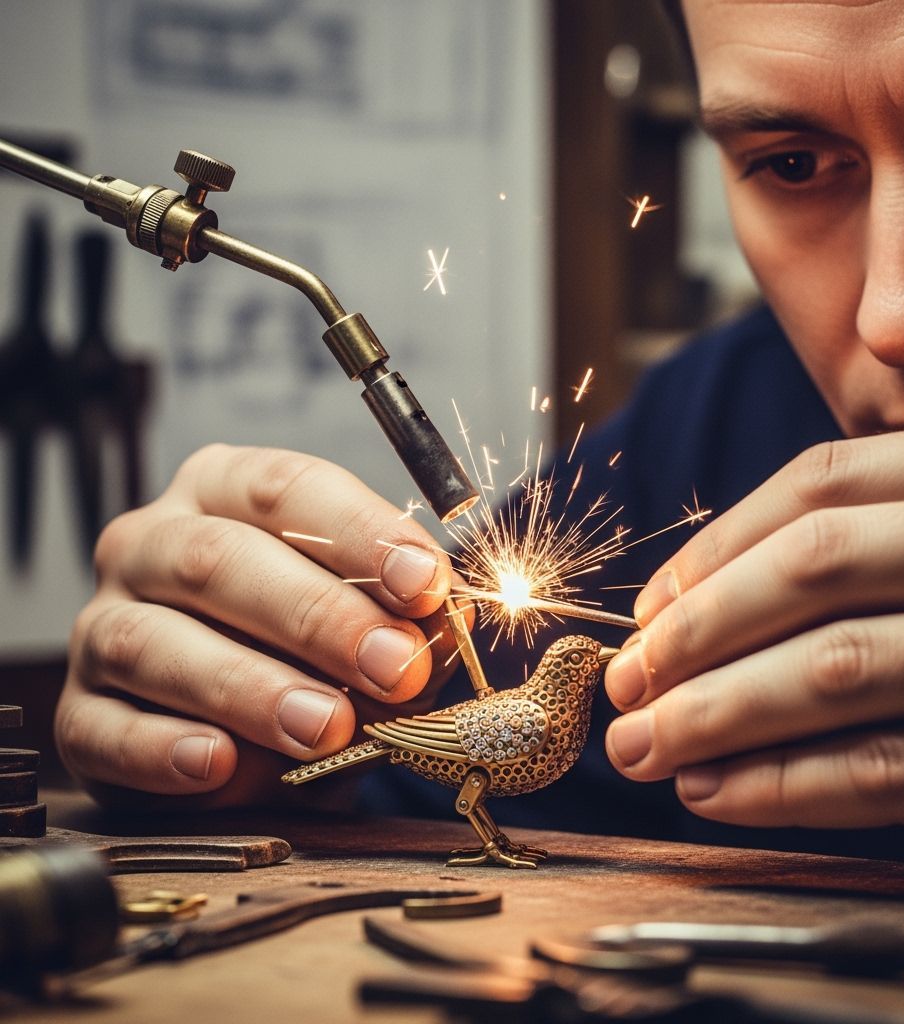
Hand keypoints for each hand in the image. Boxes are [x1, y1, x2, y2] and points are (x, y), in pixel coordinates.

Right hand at [57, 444, 464, 807]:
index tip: (424, 582)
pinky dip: (163, 750)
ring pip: (155, 642)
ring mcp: (104, 625)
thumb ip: (399, 621)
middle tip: (394, 666)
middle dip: (318, 615)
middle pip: (219, 561)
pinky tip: (218, 764)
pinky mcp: (79, 711)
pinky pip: (104, 728)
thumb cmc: (306, 651)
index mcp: (223, 494)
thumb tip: (440, 630)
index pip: (284, 487)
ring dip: (249, 686)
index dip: (359, 532)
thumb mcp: (364, 623)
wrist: (232, 726)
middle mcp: (152, 544)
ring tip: (325, 727)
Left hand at [604, 422, 903, 841]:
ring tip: (645, 745)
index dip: (716, 546)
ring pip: (843, 668)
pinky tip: (722, 792)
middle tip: (624, 684)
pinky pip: (902, 771)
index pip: (826, 484)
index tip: (648, 609)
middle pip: (818, 568)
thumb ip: (901, 538)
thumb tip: (711, 598)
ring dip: (719, 714)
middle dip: (697, 632)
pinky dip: (792, 784)